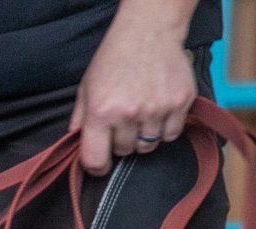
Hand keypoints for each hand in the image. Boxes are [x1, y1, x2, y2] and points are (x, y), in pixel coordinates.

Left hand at [71, 1, 198, 174]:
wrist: (147, 33)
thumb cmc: (113, 60)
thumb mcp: (86, 87)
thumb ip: (79, 119)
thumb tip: (75, 144)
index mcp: (100, 112)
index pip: (95, 159)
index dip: (96, 167)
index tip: (99, 165)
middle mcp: (128, 114)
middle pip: (124, 151)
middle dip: (120, 142)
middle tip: (122, 122)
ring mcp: (157, 109)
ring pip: (148, 146)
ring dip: (143, 137)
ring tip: (140, 115)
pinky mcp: (180, 104)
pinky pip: (171, 134)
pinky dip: (165, 129)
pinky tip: (158, 111)